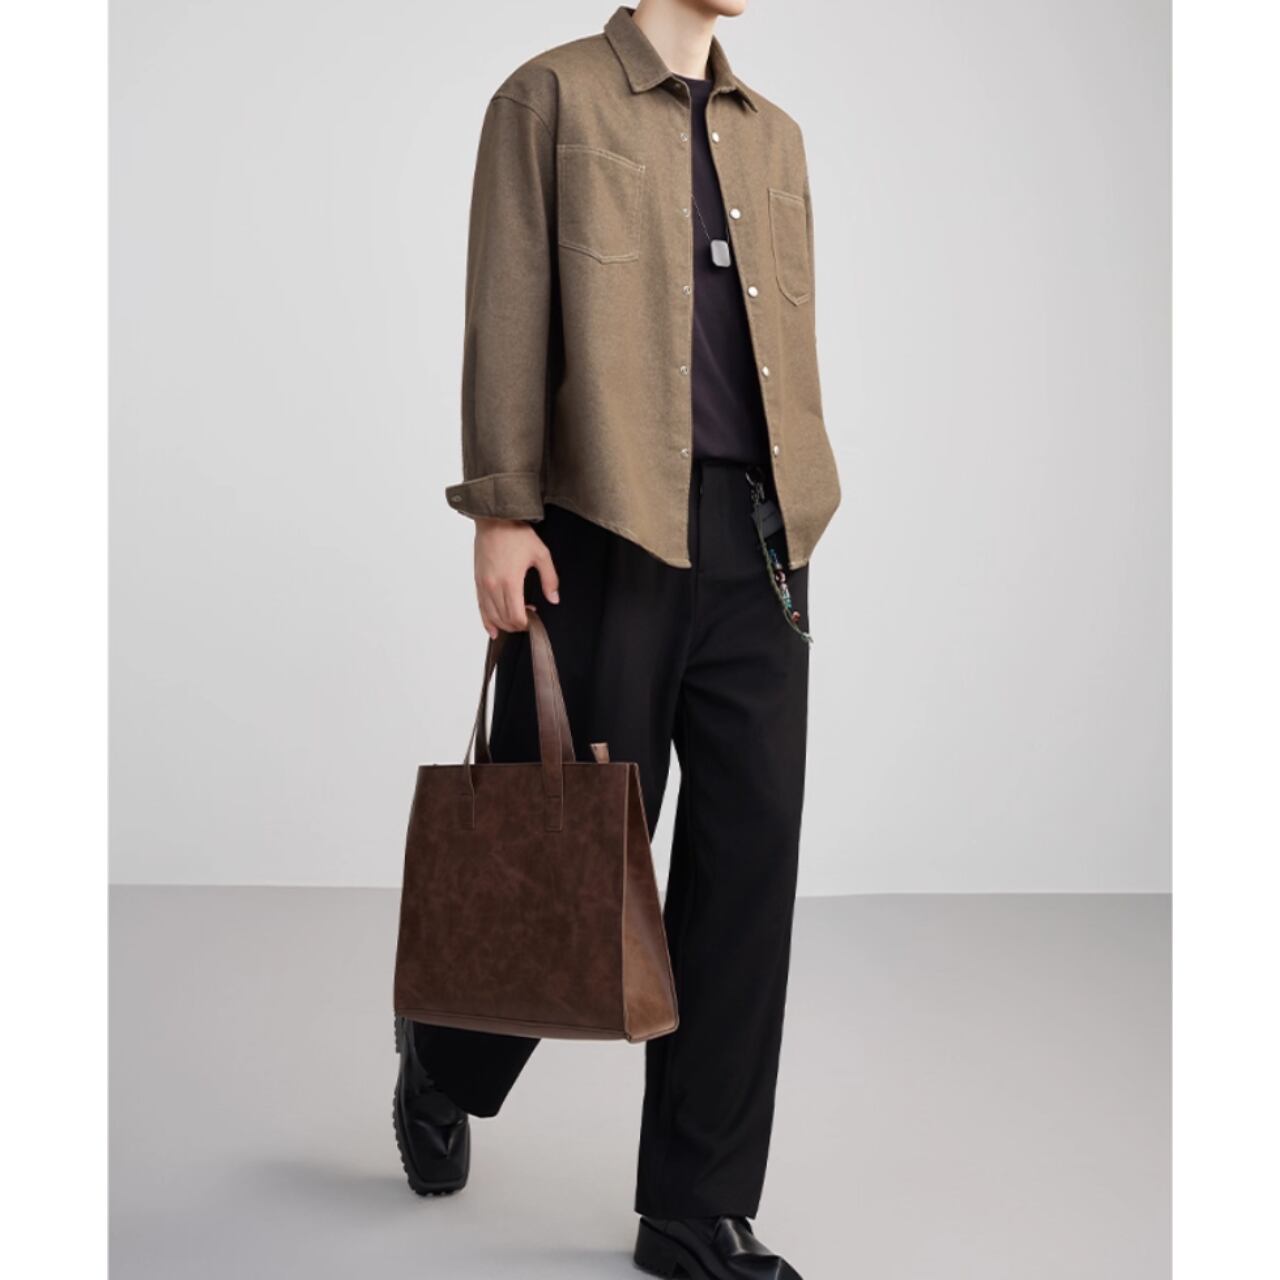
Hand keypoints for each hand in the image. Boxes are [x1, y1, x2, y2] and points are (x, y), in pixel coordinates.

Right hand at [473, 518, 559, 637]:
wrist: (494, 520)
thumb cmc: (516, 534)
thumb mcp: (541, 554)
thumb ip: (549, 579)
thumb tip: (554, 599)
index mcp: (510, 581)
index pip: (515, 616)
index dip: (525, 624)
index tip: (534, 621)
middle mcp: (493, 586)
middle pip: (503, 619)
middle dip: (517, 625)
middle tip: (528, 620)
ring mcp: (483, 585)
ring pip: (491, 616)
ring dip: (504, 624)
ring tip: (516, 621)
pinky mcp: (477, 581)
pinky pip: (480, 608)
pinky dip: (487, 621)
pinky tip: (493, 630)